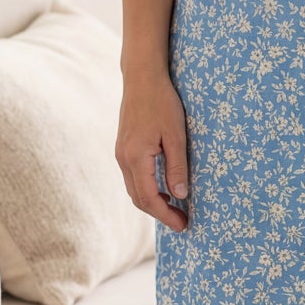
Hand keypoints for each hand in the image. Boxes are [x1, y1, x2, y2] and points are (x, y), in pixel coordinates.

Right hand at [116, 73, 190, 231]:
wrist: (142, 78)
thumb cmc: (162, 103)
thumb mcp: (176, 135)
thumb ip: (177, 167)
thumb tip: (180, 195)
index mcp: (135, 157)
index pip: (149, 198)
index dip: (166, 216)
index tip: (183, 225)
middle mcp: (123, 159)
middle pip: (138, 198)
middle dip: (160, 214)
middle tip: (182, 221)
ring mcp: (121, 153)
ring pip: (134, 189)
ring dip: (153, 202)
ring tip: (175, 209)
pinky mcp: (123, 148)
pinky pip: (133, 177)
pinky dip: (147, 189)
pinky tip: (164, 189)